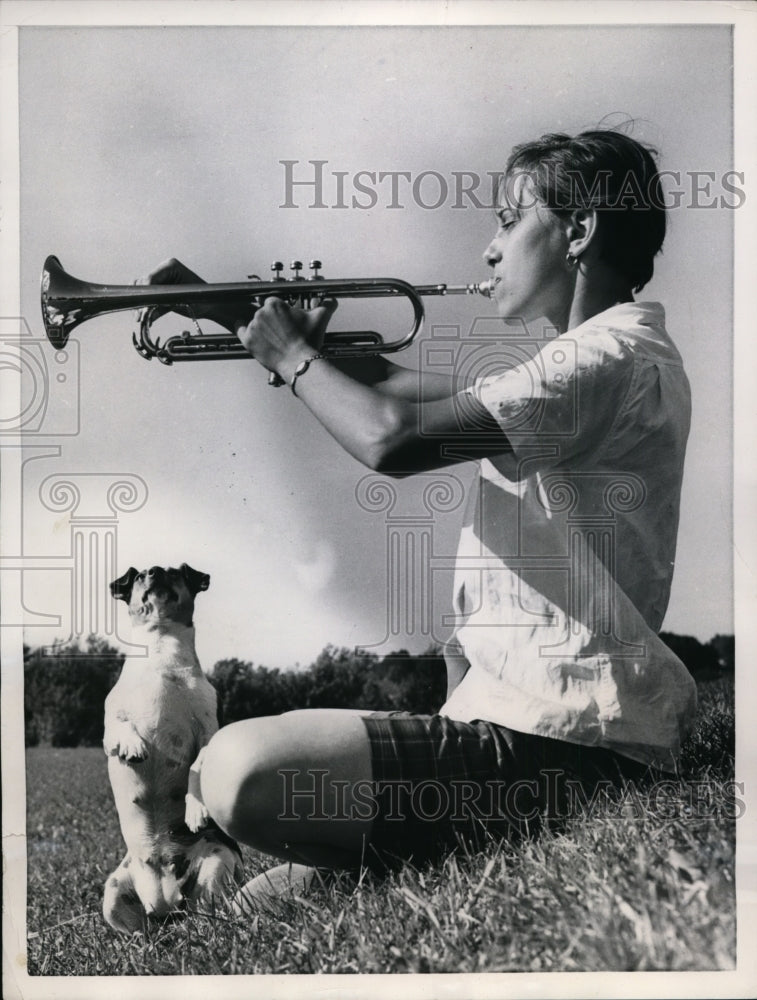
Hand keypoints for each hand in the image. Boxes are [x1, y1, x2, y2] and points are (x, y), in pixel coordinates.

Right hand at [134, 257, 252, 331]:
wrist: (211, 305)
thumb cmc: (204, 300)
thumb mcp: (184, 302)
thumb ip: (164, 305)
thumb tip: (146, 313)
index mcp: (170, 266)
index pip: (150, 278)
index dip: (143, 293)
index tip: (141, 307)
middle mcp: (163, 270)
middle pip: (143, 284)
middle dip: (140, 301)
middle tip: (138, 317)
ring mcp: (161, 279)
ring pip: (142, 291)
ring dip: (140, 306)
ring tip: (140, 319)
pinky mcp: (160, 290)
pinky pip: (148, 299)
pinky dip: (145, 308)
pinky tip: (145, 319)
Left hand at [236, 296, 337, 379]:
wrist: (299, 362)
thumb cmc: (308, 341)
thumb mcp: (320, 318)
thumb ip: (326, 305)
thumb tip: (332, 300)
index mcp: (274, 304)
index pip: (272, 303)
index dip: (278, 312)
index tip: (283, 320)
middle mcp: (261, 312)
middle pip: (262, 313)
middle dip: (270, 321)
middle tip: (281, 333)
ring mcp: (253, 326)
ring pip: (254, 323)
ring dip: (261, 328)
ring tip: (272, 339)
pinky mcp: (247, 340)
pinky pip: (240, 331)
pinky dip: (242, 330)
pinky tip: (247, 331)